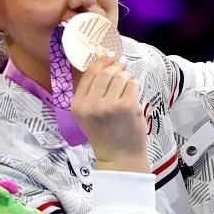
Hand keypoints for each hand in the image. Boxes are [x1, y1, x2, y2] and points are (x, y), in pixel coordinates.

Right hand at [70, 58, 149, 172]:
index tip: (109, 57)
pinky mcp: (128, 107)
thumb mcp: (87, 115)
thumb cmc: (105, 134)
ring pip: (121, 76)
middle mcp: (92, 104)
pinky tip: (133, 93)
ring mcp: (110, 105)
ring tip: (128, 84)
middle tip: (122, 65)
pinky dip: (135, 85)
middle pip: (105, 72)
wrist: (119, 157)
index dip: (101, 61)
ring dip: (127, 76)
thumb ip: (90, 93)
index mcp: (78, 105)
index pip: (89, 73)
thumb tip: (103, 64)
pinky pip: (133, 85)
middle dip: (116, 66)